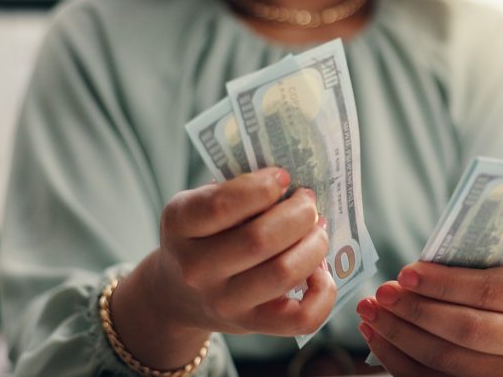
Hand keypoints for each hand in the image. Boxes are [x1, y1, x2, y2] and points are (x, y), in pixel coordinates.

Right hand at [111, 168, 335, 368]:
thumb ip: (237, 190)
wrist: (178, 294)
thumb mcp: (200, 204)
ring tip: (317, 230)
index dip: (263, 187)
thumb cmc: (202, 236)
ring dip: (314, 245)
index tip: (283, 177)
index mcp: (179, 225)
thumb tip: (294, 185)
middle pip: (260, 239)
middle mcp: (196, 268)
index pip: (222, 205)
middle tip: (308, 202)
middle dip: (299, 214)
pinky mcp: (252, 325)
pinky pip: (302, 318)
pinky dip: (323, 292)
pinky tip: (319, 270)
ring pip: (284, 273)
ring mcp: (224, 302)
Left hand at [357, 257, 502, 376]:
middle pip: (468, 331)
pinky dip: (396, 358)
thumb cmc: (493, 269)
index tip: (405, 273)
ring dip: (399, 336)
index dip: (443, 285)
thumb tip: (410, 272)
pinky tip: (375, 334)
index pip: (488, 291)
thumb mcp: (492, 252)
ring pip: (447, 361)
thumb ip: (463, 256)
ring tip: (370, 311)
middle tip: (381, 293)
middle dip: (416, 311)